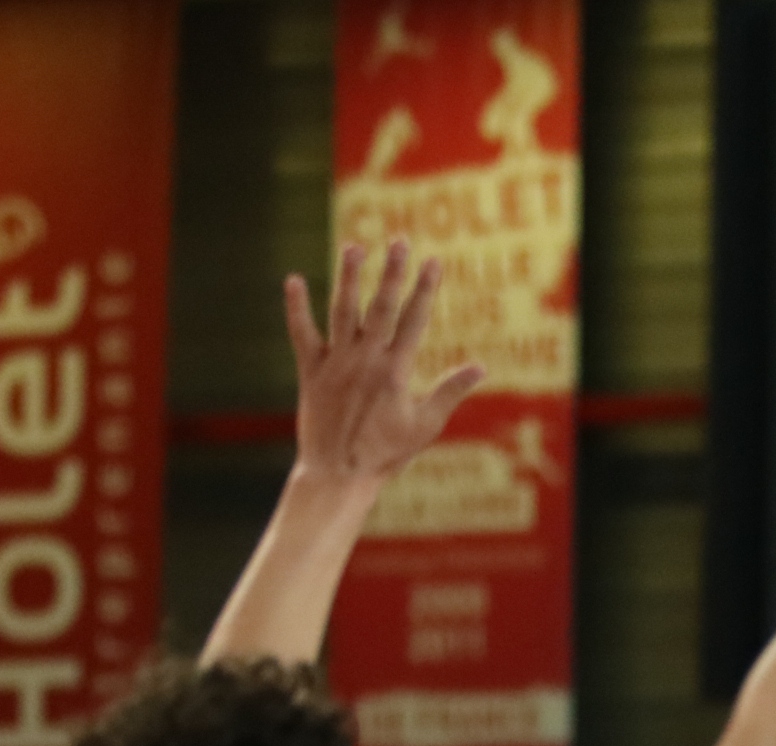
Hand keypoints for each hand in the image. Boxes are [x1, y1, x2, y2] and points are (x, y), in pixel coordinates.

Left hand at [282, 238, 484, 484]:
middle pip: (381, 307)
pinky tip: (294, 280)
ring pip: (343, 312)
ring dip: (349, 278)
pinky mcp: (311, 372)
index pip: (414, 320)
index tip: (432, 261)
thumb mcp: (425, 425)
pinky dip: (296, 308)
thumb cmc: (386, 453)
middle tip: (398, 241)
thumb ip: (450, 391)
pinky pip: (302, 334)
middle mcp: (365, 360)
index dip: (425, 289)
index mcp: (396, 371)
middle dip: (391, 272)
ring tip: (355, 247)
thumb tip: (481, 368)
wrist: (338, 473)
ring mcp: (336, 364)